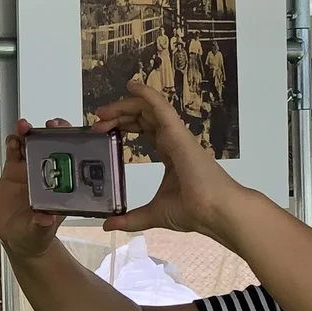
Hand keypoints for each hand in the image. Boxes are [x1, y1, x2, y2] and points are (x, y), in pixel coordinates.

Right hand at [0, 119, 68, 260]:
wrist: (16, 238)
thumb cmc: (36, 236)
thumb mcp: (40, 232)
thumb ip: (41, 225)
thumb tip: (45, 218)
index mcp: (61, 186)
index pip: (72, 160)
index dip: (74, 145)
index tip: (72, 137)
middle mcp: (48, 174)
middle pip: (53, 146)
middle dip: (53, 131)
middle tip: (50, 124)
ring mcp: (30, 171)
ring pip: (31, 145)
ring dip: (29, 133)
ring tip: (24, 126)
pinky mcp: (13, 172)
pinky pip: (14, 153)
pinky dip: (13, 143)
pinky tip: (12, 138)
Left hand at [93, 82, 248, 240]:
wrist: (215, 212)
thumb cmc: (193, 211)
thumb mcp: (153, 213)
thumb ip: (131, 218)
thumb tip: (108, 224)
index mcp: (170, 154)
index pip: (145, 130)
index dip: (124, 125)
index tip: (102, 130)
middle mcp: (173, 140)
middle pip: (143, 117)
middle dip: (119, 115)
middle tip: (96, 121)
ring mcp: (177, 135)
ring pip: (149, 109)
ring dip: (124, 106)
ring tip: (102, 113)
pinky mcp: (178, 133)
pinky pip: (161, 107)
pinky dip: (147, 94)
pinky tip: (132, 86)